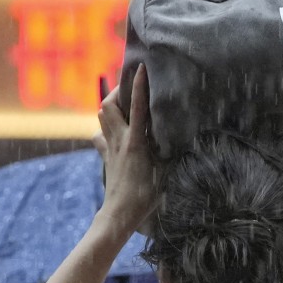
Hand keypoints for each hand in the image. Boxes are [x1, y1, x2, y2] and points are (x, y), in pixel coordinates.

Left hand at [94, 64, 160, 229]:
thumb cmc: (146, 197)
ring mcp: (110, 148)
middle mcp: (120, 141)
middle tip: (130, 87)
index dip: (138, 87)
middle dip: (118, 91)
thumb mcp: (164, 173)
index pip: (136, 108)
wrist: (119, 215)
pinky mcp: (106, 157)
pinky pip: (100, 135)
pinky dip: (105, 128)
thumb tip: (181, 139)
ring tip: (123, 103)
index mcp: (136, 143)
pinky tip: (114, 131)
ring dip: (111, 106)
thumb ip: (169, 152)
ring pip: (102, 117)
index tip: (141, 68)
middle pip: (108, 106)